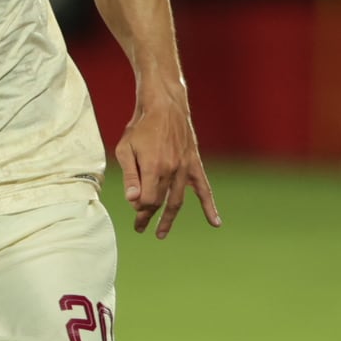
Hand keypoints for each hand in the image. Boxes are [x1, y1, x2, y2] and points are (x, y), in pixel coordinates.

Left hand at [116, 89, 220, 237]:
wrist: (164, 106)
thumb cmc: (140, 127)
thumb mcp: (125, 149)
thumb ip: (130, 176)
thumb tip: (133, 200)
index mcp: (153, 167)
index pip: (148, 201)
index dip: (139, 208)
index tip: (133, 208)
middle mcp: (171, 170)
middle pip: (160, 203)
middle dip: (148, 216)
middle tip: (139, 227)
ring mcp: (184, 168)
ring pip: (177, 201)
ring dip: (168, 219)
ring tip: (160, 234)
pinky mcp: (194, 164)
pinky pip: (204, 189)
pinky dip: (210, 206)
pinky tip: (215, 223)